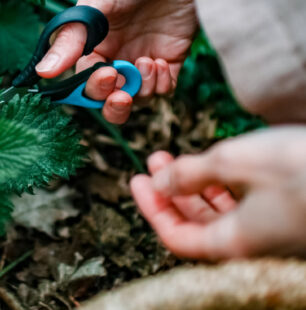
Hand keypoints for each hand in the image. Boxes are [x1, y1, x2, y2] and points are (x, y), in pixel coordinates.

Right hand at [36, 0, 197, 123]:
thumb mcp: (94, 10)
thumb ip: (70, 41)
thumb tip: (43, 72)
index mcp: (95, 50)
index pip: (88, 85)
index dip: (95, 88)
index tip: (108, 74)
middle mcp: (118, 61)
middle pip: (111, 101)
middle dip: (115, 106)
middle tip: (123, 98)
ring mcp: (142, 64)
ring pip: (139, 99)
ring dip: (143, 89)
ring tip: (149, 63)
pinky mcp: (168, 64)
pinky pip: (163, 91)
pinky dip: (162, 85)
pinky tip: (160, 63)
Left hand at [130, 126, 305, 259]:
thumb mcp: (237, 162)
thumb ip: (191, 174)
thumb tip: (159, 183)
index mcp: (234, 242)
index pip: (176, 236)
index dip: (151, 209)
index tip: (136, 180)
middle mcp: (250, 244)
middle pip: (194, 224)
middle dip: (169, 192)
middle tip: (153, 162)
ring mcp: (270, 231)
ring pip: (218, 214)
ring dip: (192, 186)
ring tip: (174, 158)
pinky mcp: (285, 215)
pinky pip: (242, 206)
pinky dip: (221, 187)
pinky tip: (213, 167)